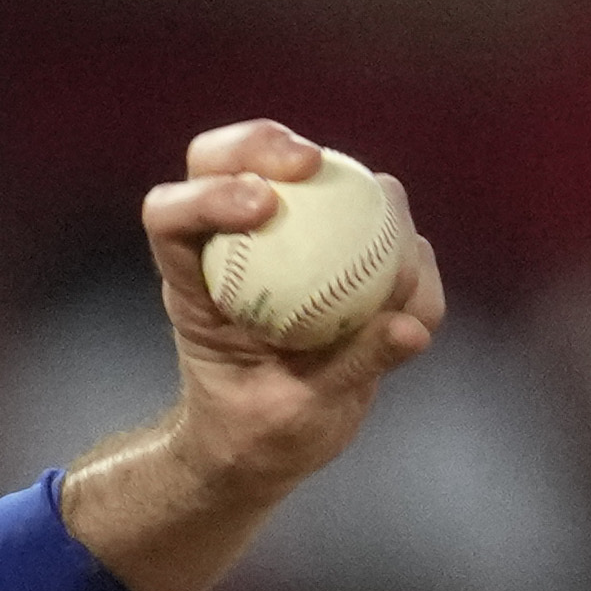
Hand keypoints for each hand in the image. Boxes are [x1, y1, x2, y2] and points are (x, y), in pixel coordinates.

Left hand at [59, 120, 448, 590]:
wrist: (270, 446)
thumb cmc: (257, 436)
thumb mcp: (292, 420)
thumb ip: (349, 369)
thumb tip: (410, 327)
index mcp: (195, 285)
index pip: (172, 217)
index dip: (208, 194)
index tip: (264, 207)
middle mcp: (237, 248)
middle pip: (230, 159)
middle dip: (266, 144)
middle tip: (313, 164)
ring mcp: (293, 241)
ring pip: (325, 181)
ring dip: (373, 206)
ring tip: (398, 283)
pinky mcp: (344, 252)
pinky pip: (386, 232)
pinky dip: (411, 261)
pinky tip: (418, 312)